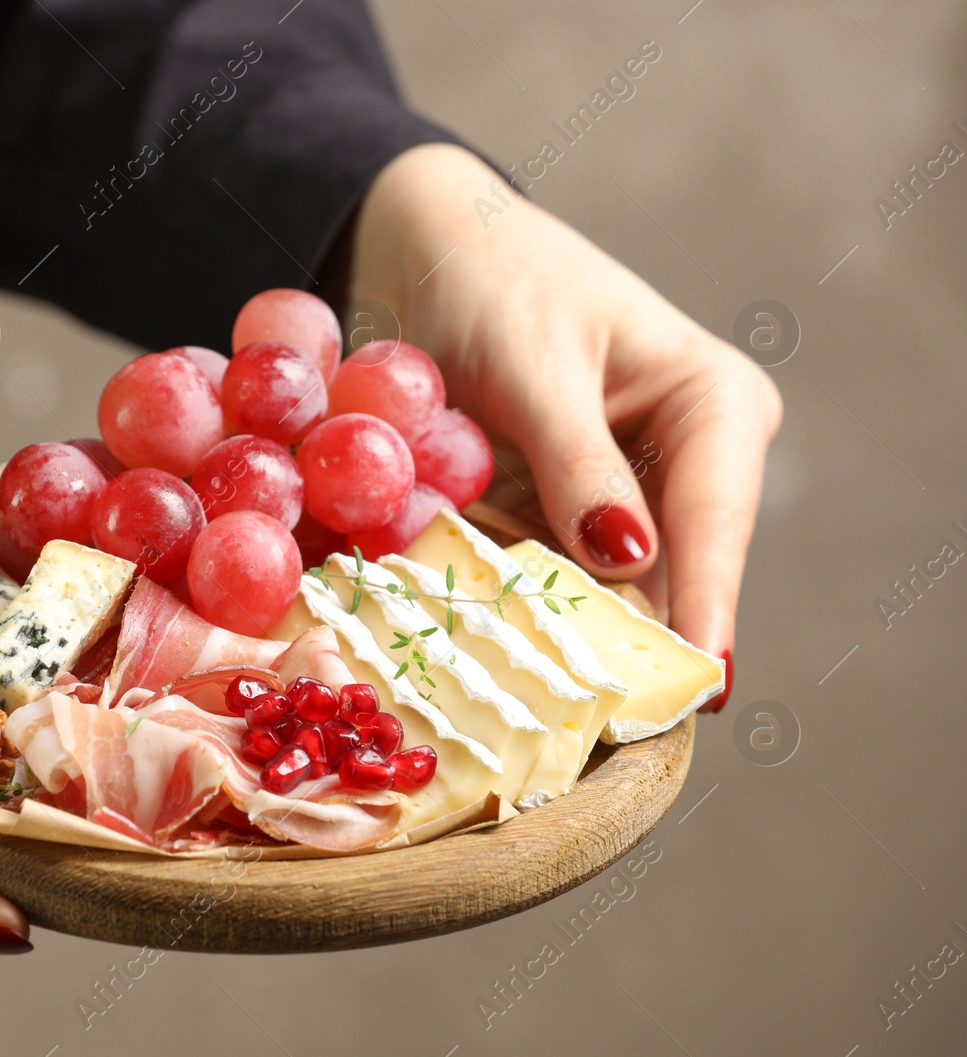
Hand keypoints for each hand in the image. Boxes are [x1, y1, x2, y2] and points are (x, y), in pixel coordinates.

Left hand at [348, 144, 781, 680]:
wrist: (427, 246)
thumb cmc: (493, 280)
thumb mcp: (536, 368)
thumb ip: (580, 463)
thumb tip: (630, 559)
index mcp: (716, 405)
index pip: (715, 524)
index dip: (704, 608)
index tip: (701, 688)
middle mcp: (690, 457)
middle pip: (673, 571)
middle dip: (636, 641)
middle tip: (606, 723)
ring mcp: (629, 490)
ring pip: (615, 586)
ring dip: (575, 635)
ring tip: (548, 701)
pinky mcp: (568, 510)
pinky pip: (558, 572)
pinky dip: (528, 604)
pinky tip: (499, 650)